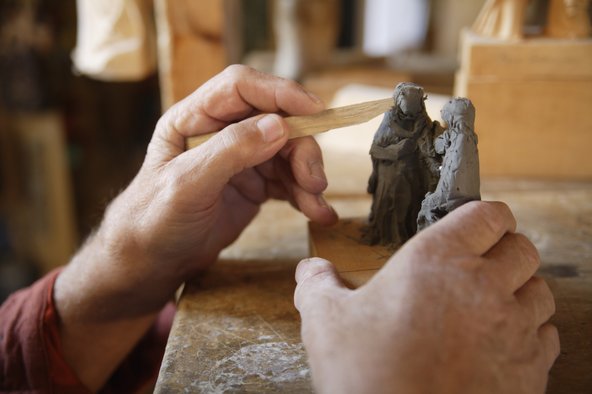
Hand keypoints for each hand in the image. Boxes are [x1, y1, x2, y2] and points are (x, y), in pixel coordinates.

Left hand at [54, 66, 336, 389]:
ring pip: (288, 151)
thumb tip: (278, 125)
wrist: (150, 262)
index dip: (280, 92)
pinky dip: (305, 195)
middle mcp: (221, 132)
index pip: (242, 88)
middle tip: (314, 180)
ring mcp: (240, 158)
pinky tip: (317, 213)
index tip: (314, 109)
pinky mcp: (254, 184)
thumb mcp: (187, 185)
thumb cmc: (153, 220)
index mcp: (194, 118)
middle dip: (301, 148)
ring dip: (307, 175)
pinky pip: (288, 180)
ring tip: (316, 205)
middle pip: (275, 121)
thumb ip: (230, 152)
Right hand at [295, 201, 558, 393]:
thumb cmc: (366, 376)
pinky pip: (546, 336)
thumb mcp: (326, 322)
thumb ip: (318, 285)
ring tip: (491, 304)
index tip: (470, 225)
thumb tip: (310, 270)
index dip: (482, 215)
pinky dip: (530, 333)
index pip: (488, 214)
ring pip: (539, 291)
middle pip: (523, 249)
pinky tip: (501, 343)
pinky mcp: (529, 370)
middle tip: (478, 266)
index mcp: (438, 261)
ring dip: (520, 291)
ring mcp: (513, 329)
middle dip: (504, 251)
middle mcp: (485, 287)